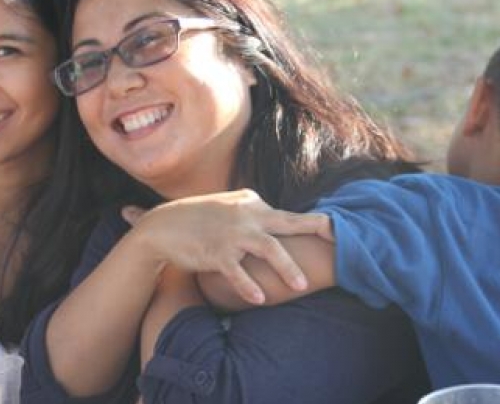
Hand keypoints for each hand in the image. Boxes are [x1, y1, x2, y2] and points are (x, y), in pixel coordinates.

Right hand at [124, 189, 331, 304]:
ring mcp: (231, 233)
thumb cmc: (197, 219)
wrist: (162, 227)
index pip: (284, 215)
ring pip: (268, 249)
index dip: (308, 226)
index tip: (332, 232)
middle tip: (337, 238)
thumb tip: (272, 213)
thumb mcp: (227, 206)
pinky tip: (260, 299)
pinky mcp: (216, 252)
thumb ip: (251, 210)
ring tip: (302, 285)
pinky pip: (238, 272)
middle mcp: (244, 214)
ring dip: (287, 268)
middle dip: (314, 229)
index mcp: (250, 201)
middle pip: (287, 221)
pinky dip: (250, 286)